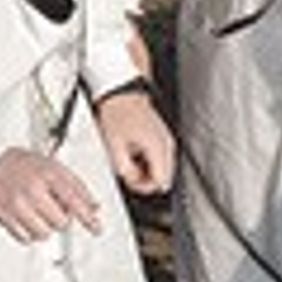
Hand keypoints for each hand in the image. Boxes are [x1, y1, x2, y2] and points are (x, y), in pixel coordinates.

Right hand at [0, 142, 105, 240]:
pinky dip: (29, 233)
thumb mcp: (54, 167)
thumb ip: (77, 187)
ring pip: (44, 234)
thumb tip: (94, 207)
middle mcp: (33, 190)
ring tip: (38, 214)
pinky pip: (25, 238)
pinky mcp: (4, 216)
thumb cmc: (24, 165)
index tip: (97, 229)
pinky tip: (27, 219)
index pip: (74, 200)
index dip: (87, 217)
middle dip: (62, 219)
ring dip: (46, 228)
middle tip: (54, 209)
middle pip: (61, 223)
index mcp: (48, 175)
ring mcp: (17, 204)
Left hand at [98, 83, 178, 199]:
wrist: (122, 95)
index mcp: (158, 147)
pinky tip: (136, 151)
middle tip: (128, 168)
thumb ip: (125, 169)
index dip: (143, 186)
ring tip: (130, 157)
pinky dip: (148, 160)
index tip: (130, 179)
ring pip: (163, 169)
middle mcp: (167, 145)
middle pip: (164, 178)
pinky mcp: (163, 138)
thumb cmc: (118, 115)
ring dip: (146, 169)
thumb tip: (133, 181)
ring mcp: (168, 141)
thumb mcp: (114, 147)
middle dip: (145, 178)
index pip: (161, 182)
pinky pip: (160, 159)